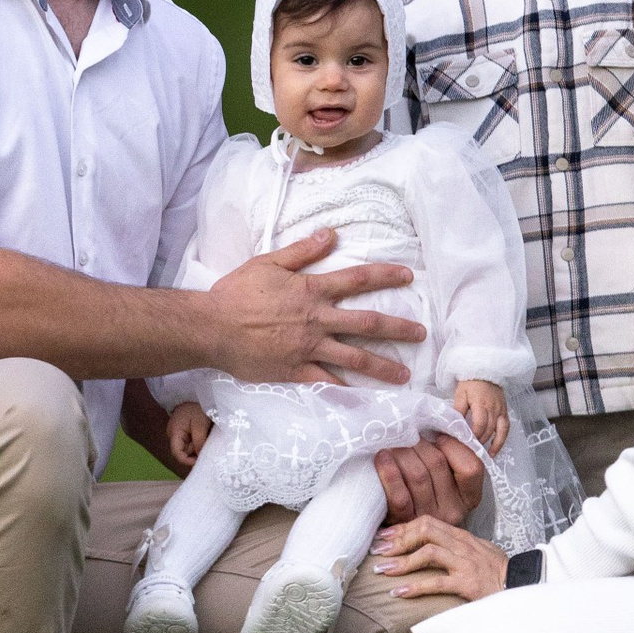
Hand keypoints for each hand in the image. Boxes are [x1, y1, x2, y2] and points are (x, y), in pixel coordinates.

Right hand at [165, 399, 210, 465]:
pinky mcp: (184, 429)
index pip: (177, 453)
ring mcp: (178, 431)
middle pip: (183, 451)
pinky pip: (190, 440)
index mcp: (174, 432)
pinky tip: (205, 437)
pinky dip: (197, 441)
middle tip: (207, 449)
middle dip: (194, 453)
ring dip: (197, 446)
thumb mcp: (200, 425)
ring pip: (187, 446)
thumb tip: (200, 458)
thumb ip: (199, 442)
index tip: (200, 462)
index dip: (187, 461)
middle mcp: (173, 434)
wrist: (200, 392)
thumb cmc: (198, 407)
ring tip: (207, 440)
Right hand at [200, 229, 423, 387]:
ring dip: (382, 366)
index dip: (385, 276)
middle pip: (366, 323)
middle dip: (397, 328)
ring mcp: (308, 348)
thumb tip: (331, 234)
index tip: (408, 276)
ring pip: (354, 358)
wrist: (212, 327)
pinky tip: (365, 398)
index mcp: (312, 290)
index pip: (357, 280)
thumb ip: (303, 251)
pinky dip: (347, 390)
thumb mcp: (269, 262)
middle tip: (421, 333)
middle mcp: (317, 320)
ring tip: (405, 375)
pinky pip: (327, 382)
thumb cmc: (237, 292)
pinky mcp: (296, 371)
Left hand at [374, 433, 486, 521]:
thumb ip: (447, 457)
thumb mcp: (443, 480)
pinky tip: (381, 457)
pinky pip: (399, 495)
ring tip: (390, 442)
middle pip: (438, 464)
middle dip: (418, 443)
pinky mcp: (405, 524)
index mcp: (468, 498)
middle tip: (403, 433)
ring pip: (418, 475)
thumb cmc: (420, 493)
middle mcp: (452, 511)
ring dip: (401, 452)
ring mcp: (429, 519)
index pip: (472, 468)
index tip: (437, 437)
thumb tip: (433, 426)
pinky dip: (389, 472)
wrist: (396, 534)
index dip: (453, 446)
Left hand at [377, 516, 508, 606]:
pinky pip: (438, 582)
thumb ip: (454, 546)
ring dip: (402, 562)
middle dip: (397, 539)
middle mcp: (461, 544)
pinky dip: (416, 587)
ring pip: (428, 553)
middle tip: (377, 551)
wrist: (522, 585)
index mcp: (461, 535)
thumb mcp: (475, 551)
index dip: (402, 528)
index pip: (427, 521)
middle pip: (424, 530)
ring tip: (382, 572)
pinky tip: (400, 593)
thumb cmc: (497, 571)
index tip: (383, 537)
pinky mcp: (468, 583)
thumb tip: (428, 546)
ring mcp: (465, 563)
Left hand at [452, 378, 509, 454]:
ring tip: (484, 455)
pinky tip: (494, 450)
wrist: (485, 369)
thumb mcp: (461, 394)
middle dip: (479, 442)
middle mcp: (493, 408)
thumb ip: (458, 410)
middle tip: (471, 451)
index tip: (465, 443)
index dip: (473, 436)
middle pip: (488, 430)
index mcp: (481, 403)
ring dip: (492, 444)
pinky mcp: (505, 411)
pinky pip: (506, 429)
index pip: (479, 424)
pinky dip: (501, 441)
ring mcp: (501, 410)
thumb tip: (453, 426)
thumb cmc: (470, 382)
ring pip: (499, 431)